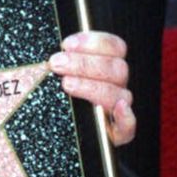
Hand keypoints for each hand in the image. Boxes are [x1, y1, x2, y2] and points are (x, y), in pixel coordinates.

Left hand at [49, 31, 135, 145]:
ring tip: (66, 84)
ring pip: (119, 94)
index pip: (115, 47)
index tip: (66, 44)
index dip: (94, 42)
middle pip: (117, 68)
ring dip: (92, 86)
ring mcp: (116, 110)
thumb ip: (58, 59)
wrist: (49, 135)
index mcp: (105, 67)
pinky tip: (117, 109)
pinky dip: (126, 117)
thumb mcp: (51, 73)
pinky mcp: (115, 134)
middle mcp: (114, 86)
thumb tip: (53, 48)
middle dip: (84, 63)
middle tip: (56, 63)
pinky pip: (129, 126)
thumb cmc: (48, 98)